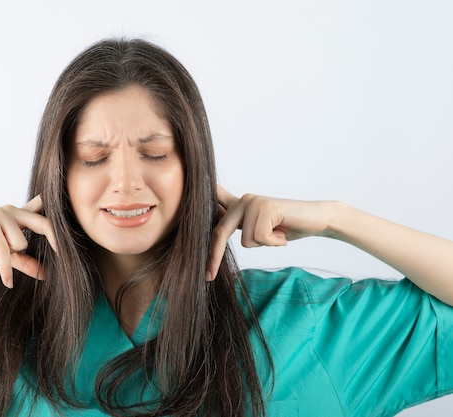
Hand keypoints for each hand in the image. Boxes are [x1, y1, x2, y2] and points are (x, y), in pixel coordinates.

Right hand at [0, 195, 56, 287]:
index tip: (76, 218)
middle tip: (63, 257)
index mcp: (18, 214)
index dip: (59, 212)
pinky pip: (5, 249)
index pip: (43, 208)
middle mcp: (12, 209)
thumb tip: (45, 275)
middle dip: (56, 240)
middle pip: (44, 224)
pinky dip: (5, 268)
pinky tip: (6, 282)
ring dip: (8, 256)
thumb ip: (24, 261)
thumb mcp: (3, 254)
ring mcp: (1, 213)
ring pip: (22, 243)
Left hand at [206, 186, 330, 280]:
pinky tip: (284, 233)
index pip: (213, 216)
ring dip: (265, 244)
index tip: (175, 229)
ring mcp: (252, 202)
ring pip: (246, 240)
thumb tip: (217, 235)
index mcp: (237, 206)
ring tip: (277, 235)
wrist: (318, 219)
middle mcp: (242, 200)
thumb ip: (240, 228)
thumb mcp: (258, 229)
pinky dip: (275, 242)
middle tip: (208, 277)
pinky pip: (260, 238)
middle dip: (213, 257)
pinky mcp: (265, 207)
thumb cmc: (287, 227)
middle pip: (219, 232)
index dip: (196, 224)